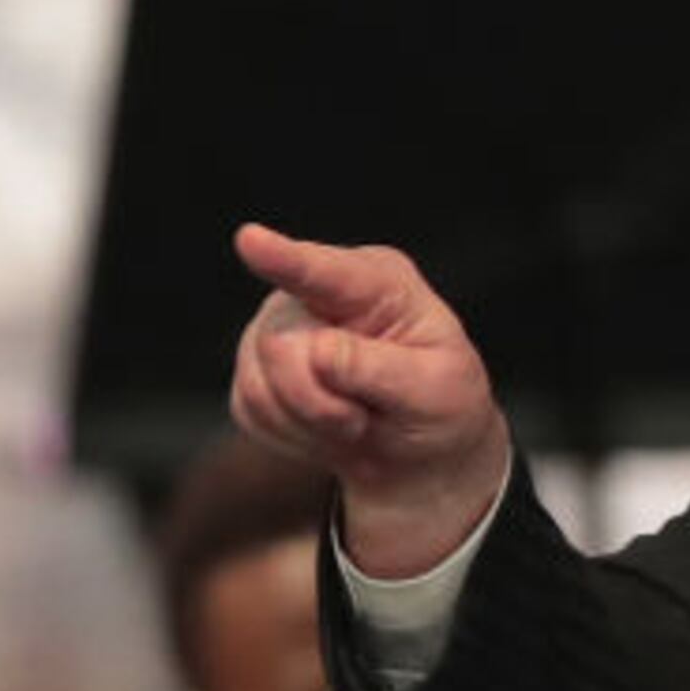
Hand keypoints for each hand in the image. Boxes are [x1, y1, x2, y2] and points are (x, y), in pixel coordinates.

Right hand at [229, 223, 513, 577]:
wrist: (419, 450)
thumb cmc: (439, 407)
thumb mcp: (435, 390)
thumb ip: (380, 369)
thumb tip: (319, 351)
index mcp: (377, 282)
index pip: (325, 273)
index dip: (284, 259)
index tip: (250, 240)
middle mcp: (316, 293)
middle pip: (281, 346)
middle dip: (320, 403)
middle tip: (363, 419)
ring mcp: (279, 326)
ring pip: (261, 385)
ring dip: (310, 423)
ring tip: (353, 420)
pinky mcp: (256, 367)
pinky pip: (252, 408)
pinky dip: (292, 435)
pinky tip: (326, 428)